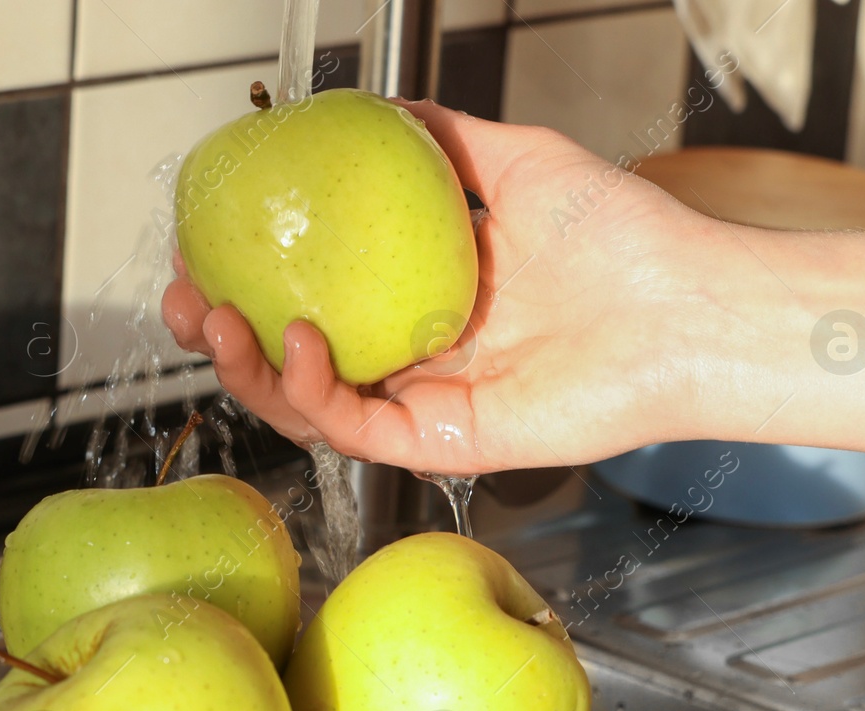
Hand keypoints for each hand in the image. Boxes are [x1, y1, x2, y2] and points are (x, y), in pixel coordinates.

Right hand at [164, 100, 729, 474]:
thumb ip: (445, 141)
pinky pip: (356, 428)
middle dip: (221, 333)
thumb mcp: (517, 159)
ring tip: (211, 319)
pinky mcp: (442, 445)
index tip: (204, 240)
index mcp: (422, 296)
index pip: (313, 293)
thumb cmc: (623, 236)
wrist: (684, 305)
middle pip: (292, 356)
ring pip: (308, 404)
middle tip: (181, 297)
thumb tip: (379, 110)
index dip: (251, 273)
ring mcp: (425, 403)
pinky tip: (300, 340)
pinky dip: (314, 390)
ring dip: (246, 367)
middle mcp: (415, 354)